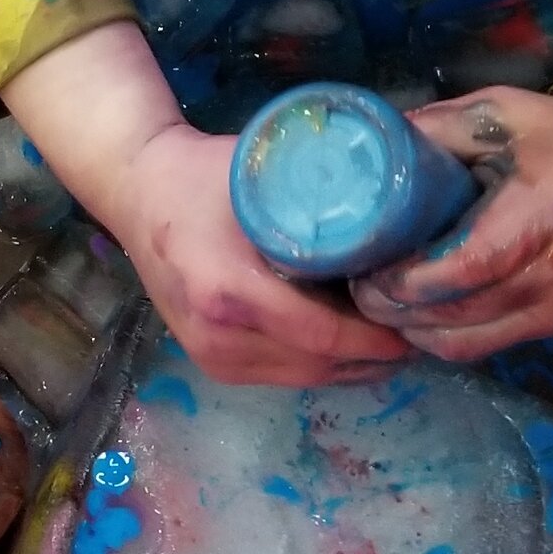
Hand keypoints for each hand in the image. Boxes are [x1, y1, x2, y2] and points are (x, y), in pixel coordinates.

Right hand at [1, 21, 398, 388]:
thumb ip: (320, 199)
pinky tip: (349, 342)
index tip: (412, 324)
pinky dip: (320, 363)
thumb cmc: (202, 175)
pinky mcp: (211, 364)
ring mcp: (210, 357)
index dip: (375, 338)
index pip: (321, 336)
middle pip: (318, 367)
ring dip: (351, 366)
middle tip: (416, 330)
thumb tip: (398, 215)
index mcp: (228, 292)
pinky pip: (281, 375)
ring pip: (304, 378)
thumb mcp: (264, 175)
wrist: (136, 191)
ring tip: (392, 336)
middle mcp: (217, 337)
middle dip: (374, 357)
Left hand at [352, 86, 552, 361]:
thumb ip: (433, 132)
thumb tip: (363, 151)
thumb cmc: (551, 137)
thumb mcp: (494, 112)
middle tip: (356, 285)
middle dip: (397, 308)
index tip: (366, 269)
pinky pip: (484, 346)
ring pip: (467, 340)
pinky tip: (414, 312)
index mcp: (545, 207)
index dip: (410, 277)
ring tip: (377, 299)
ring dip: (412, 328)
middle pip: (461, 310)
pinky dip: (440, 336)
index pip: (471, 263)